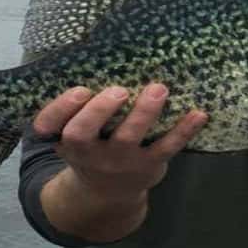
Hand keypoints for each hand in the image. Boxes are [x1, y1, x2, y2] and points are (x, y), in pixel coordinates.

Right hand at [32, 83, 207, 202]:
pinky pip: (167, 148)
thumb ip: (78, 108)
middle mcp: (88, 152)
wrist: (108, 193)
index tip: (80, 90)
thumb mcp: (74, 134)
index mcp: (65, 138)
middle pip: (82, 134)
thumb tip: (99, 54)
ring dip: (144, 113)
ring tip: (158, 89)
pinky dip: (184, 131)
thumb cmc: (91, 148)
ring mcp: (119, 160)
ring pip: (128, 138)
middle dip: (98, 111)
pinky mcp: (148, 165)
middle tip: (118, 91)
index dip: (60, 108)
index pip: (48, 125)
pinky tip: (199, 113)